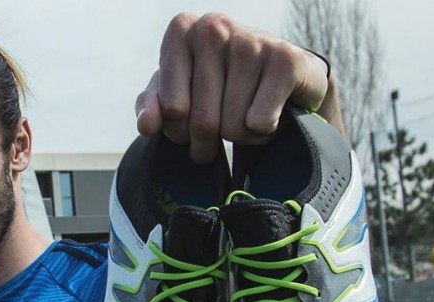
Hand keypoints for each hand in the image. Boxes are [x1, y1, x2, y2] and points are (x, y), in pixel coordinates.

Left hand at [135, 12, 340, 162]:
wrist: (281, 81)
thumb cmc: (218, 89)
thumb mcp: (177, 96)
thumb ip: (153, 108)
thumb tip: (146, 125)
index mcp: (181, 31)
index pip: (171, 109)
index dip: (179, 132)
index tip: (189, 124)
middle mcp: (214, 27)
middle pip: (202, 122)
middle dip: (208, 142)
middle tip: (217, 132)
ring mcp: (251, 40)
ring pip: (233, 127)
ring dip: (240, 136)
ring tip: (246, 115)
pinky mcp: (286, 60)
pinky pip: (260, 123)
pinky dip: (264, 132)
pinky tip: (269, 112)